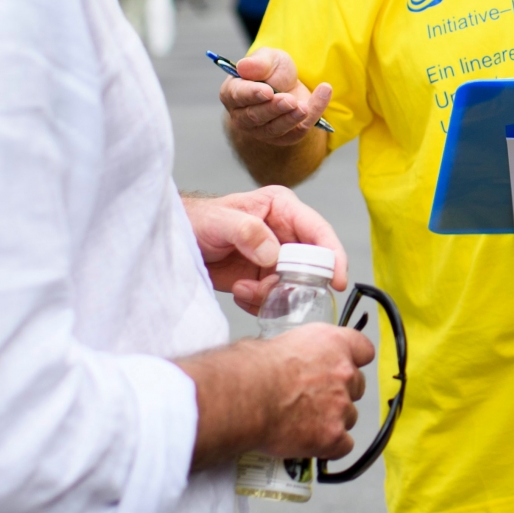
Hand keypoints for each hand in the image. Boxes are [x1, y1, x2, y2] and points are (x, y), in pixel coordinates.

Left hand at [182, 187, 348, 315]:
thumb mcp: (218, 221)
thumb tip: (274, 253)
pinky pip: (277, 299)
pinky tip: (239, 291)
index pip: (319, 231)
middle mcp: (285, 233)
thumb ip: (247, 230)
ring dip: (271, 295)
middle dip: (294, 284)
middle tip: (269, 289)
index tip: (336, 281)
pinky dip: (261, 303)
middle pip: (311, 265)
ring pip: (294, 287)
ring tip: (242, 288)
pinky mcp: (265, 279)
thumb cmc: (196, 221)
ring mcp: (276, 258)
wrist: (177, 242)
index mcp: (283, 209)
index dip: (332, 256)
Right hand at [182, 323, 374, 468]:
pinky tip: (311, 443)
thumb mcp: (281, 343)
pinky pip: (343, 446)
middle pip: (357, 386)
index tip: (346, 367)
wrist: (245, 396)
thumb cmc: (252, 370)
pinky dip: (330, 447)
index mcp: (333, 343)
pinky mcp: (333, 435)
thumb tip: (296, 363)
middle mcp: (344, 372)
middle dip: (340, 393)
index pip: (363, 349)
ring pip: (349, 417)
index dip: (353, 361)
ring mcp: (341, 405)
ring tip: (304, 423)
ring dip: (332, 420)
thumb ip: (303, 353)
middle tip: (316, 400)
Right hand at [220, 47, 333, 147]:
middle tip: (289, 100)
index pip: (238, 96)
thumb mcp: (268, 58)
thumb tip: (244, 67)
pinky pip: (297, 131)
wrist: (290, 85)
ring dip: (291, 119)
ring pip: (275, 128)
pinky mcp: (283, 137)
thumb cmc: (272, 71)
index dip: (252, 94)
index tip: (267, 91)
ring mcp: (261, 130)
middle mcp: (243, 116)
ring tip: (304, 107)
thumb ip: (258, 62)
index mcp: (233, 93)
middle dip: (274, 108)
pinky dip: (313, 115)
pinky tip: (323, 94)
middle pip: (255, 116)